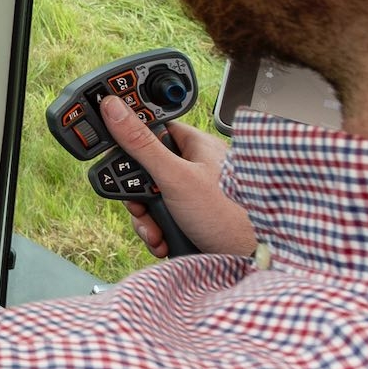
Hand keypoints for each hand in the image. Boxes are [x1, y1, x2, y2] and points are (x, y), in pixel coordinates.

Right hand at [99, 96, 255, 258]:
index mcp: (195, 146)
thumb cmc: (229, 216)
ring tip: (157, 232)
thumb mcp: (176, 178)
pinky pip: (163, 218)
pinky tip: (165, 240)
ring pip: (152, 199)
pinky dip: (159, 231)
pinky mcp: (193, 217)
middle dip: (138, 195)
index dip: (131, 141)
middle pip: (147, 171)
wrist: (253, 260)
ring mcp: (194, 194)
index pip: (153, 129)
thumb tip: (114, 108)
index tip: (115, 154)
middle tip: (141, 206)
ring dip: (147, 219)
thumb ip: (141, 144)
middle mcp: (195, 167)